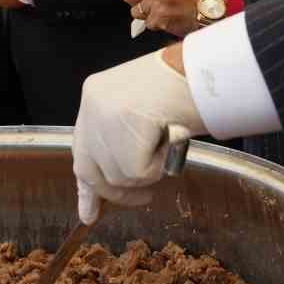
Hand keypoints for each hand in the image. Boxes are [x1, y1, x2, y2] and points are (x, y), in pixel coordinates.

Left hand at [72, 50, 206, 223]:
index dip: (87, 185)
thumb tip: (122, 178)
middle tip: (142, 199)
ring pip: (120, 176)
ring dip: (149, 169)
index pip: (82, 148)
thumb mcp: (143, 108)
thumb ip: (125, 136)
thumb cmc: (183, 85)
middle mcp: (92, 107)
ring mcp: (103, 123)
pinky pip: (141, 174)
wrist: (202, 71)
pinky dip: (161, 165)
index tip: (89, 213)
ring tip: (167, 139)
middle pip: (91, 169)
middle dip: (114, 193)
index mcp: (95, 95)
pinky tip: (170, 139)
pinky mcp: (122, 137)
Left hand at [118, 0, 209, 38]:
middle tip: (150, 2)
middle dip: (135, 2)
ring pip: (134, 11)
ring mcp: (157, 0)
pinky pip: (147, 23)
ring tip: (162, 10)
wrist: (206, 12)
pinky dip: (155, 24)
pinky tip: (168, 18)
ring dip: (146, 14)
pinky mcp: (160, 16)